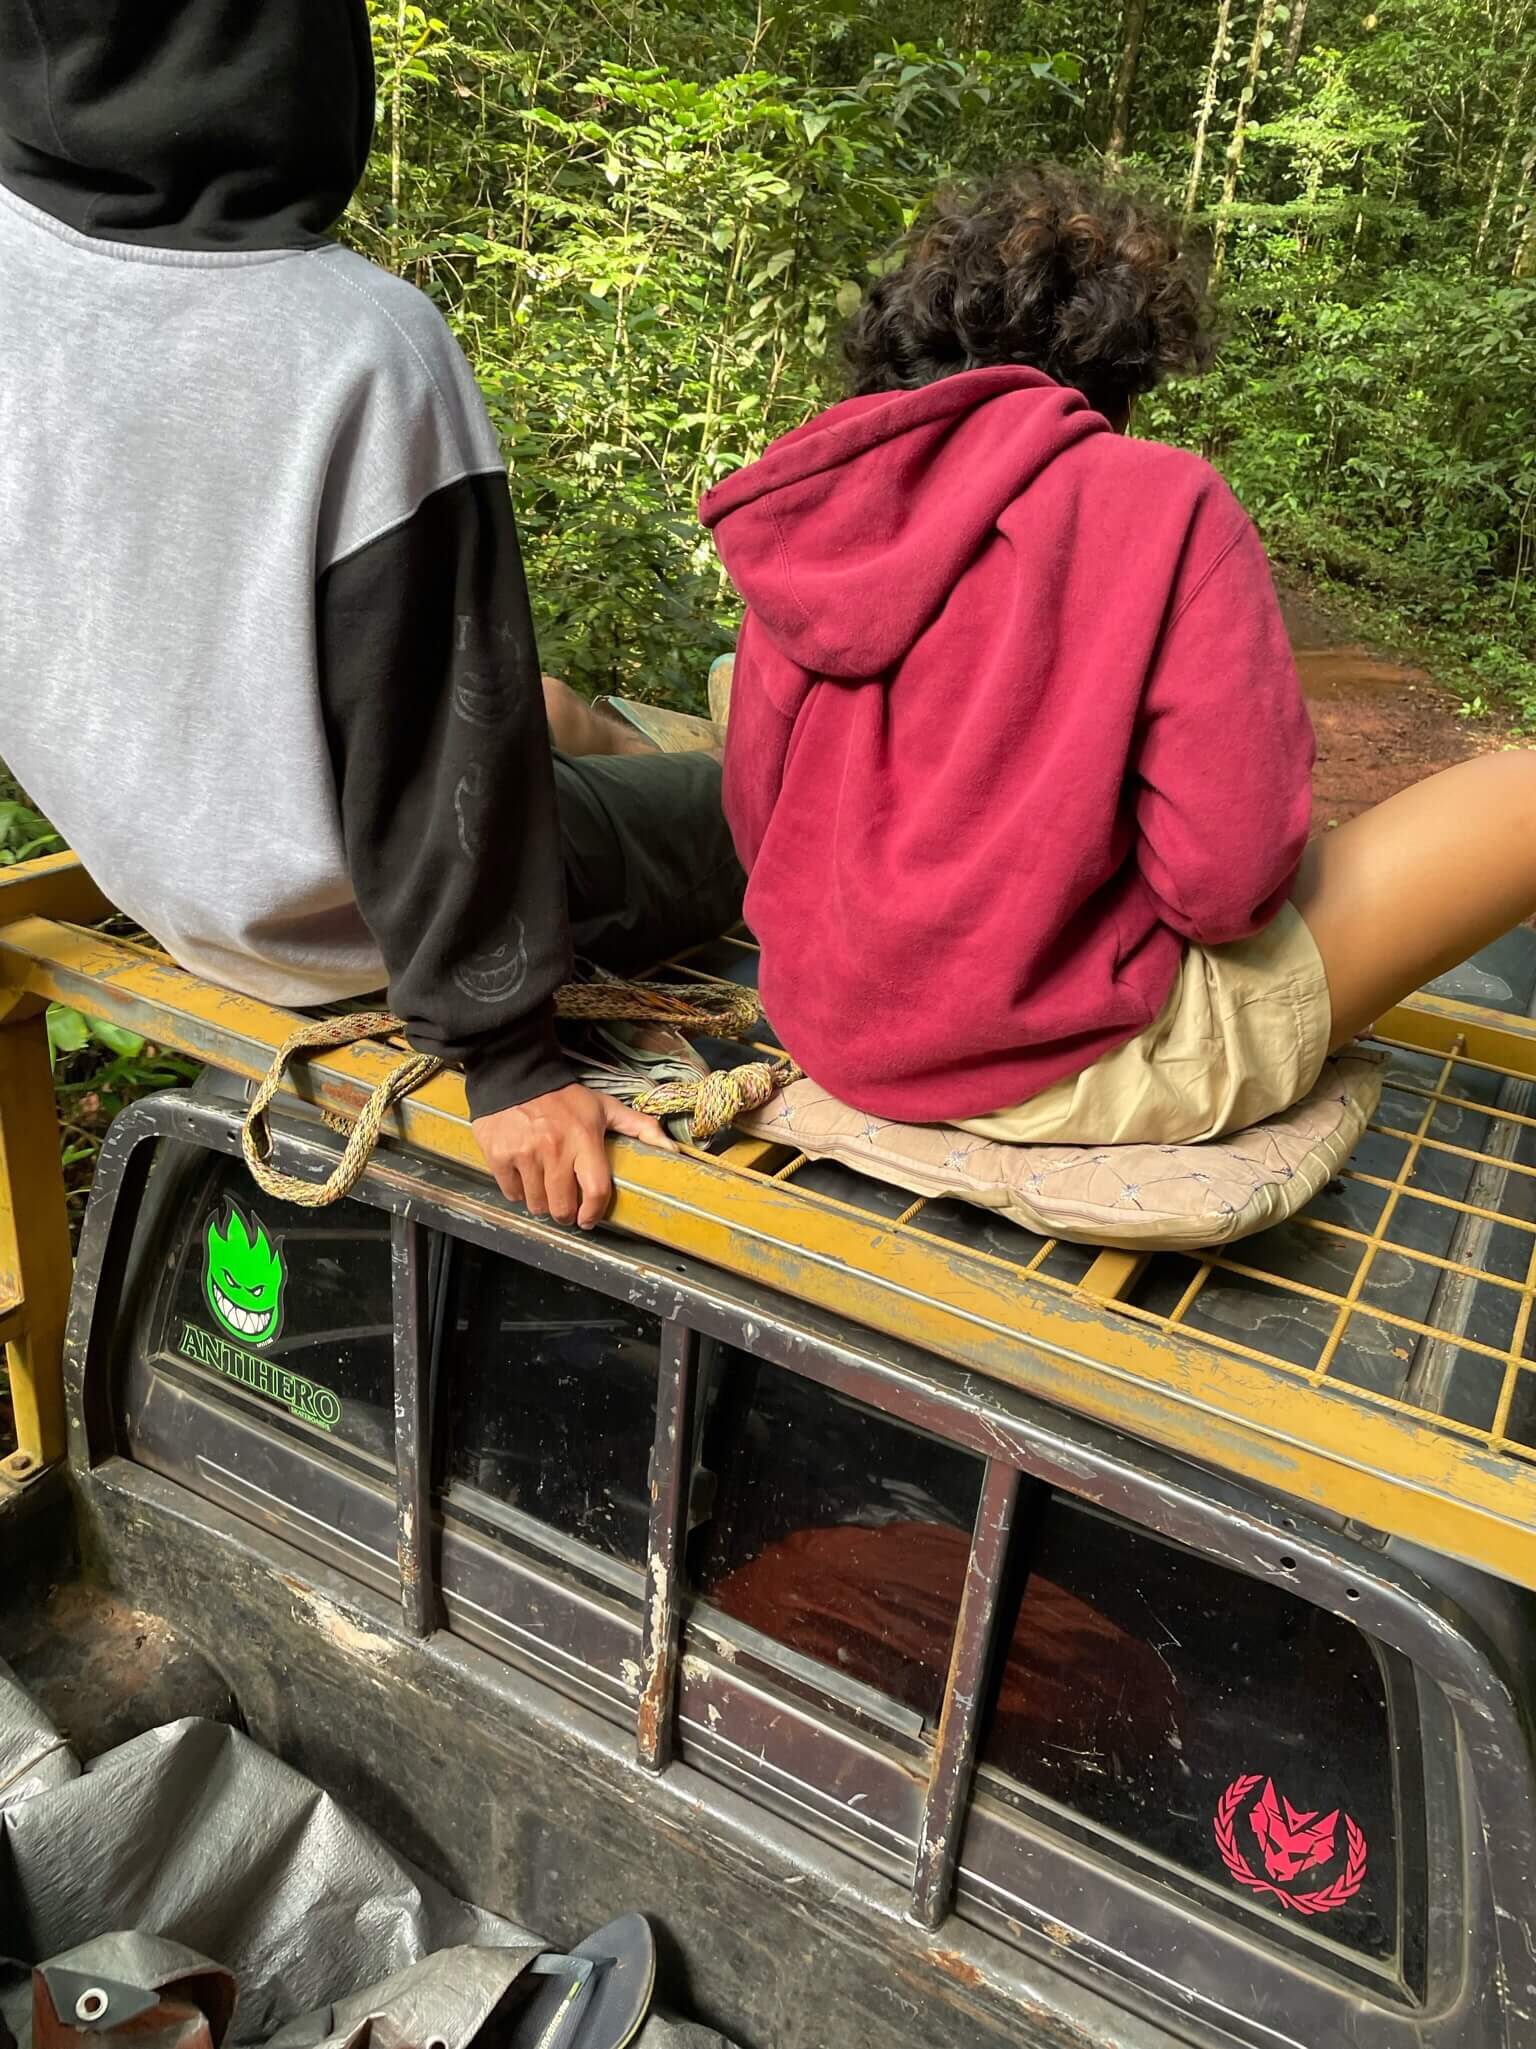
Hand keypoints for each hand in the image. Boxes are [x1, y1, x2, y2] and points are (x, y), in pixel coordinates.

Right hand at [473, 1082, 675, 1229]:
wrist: (516, 1074)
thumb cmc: (563, 1097)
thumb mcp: (604, 1107)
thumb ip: (639, 1128)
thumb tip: (672, 1149)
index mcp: (584, 1138)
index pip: (595, 1190)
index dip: (594, 1212)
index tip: (590, 1219)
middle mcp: (554, 1149)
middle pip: (562, 1206)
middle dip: (566, 1213)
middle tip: (565, 1207)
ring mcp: (524, 1154)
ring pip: (536, 1203)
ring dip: (542, 1202)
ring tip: (545, 1188)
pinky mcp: (499, 1156)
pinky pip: (511, 1192)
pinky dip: (518, 1191)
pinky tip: (524, 1176)